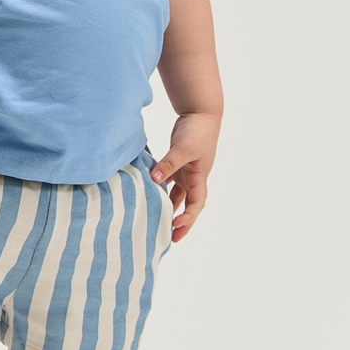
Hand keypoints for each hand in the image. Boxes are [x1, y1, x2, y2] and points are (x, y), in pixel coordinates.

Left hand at [150, 112, 219, 242]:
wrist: (200, 112)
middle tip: (170, 238)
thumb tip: (154, 179)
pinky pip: (169, 181)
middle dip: (181, 222)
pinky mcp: (178, 164)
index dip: (187, 218)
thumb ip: (168, 164)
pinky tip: (149, 194)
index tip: (174, 226)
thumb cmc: (197, 130)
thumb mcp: (183, 148)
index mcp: (200, 177)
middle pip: (188, 206)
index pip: (196, 204)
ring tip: (158, 222)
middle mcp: (194, 178)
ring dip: (169, 208)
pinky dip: (160, 189)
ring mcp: (186, 171)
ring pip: (177, 196)